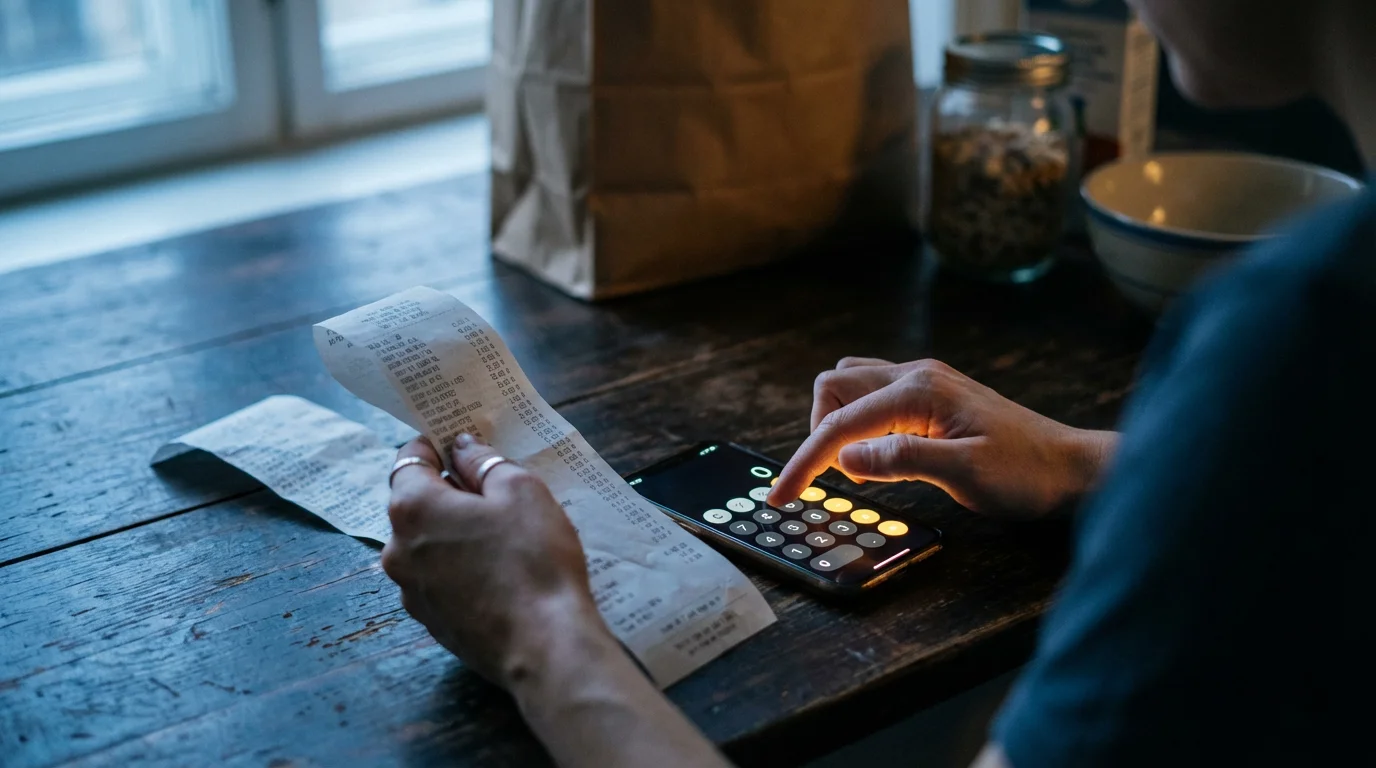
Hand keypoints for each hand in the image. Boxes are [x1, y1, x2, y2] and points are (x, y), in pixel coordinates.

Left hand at [381, 434, 611, 686]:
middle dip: (451, 491)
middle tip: (497, 492)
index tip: (463, 442)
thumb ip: (484, 462)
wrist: (544, 645)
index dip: (437, 445)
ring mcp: (411, 591)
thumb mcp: (522, 491)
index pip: (410, 458)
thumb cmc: (534, 560)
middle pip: (417, 503)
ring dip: (455, 532)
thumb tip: (463, 448)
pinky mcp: (431, 622)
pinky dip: (460, 567)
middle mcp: (398, 550)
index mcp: (413, 508)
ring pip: (428, 544)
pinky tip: (500, 573)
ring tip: (504, 537)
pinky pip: (440, 578)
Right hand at [766, 357, 1115, 516]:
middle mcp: (916, 375)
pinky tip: (878, 456)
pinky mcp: (930, 397)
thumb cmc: (1025, 474)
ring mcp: (923, 382)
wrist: (1070, 468)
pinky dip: (860, 423)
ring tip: (854, 467)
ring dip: (838, 423)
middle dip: (819, 432)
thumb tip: (845, 457)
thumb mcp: (964, 474)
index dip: (805, 460)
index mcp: (919, 391)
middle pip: (834, 387)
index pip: (841, 423)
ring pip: (850, 385)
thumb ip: (900, 460)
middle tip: (834, 477)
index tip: (782, 496)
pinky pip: (874, 397)